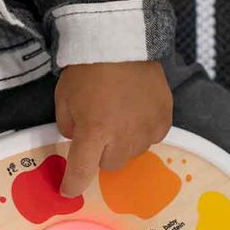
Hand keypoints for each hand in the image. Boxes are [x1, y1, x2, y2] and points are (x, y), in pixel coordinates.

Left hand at [55, 61, 172, 196]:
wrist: (122, 40)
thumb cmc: (87, 69)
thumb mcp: (64, 99)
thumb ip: (68, 126)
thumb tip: (78, 140)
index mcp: (94, 132)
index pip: (82, 172)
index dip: (73, 184)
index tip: (69, 190)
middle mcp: (124, 136)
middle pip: (110, 164)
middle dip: (101, 152)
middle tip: (99, 128)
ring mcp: (147, 129)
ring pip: (132, 153)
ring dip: (123, 142)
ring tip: (119, 114)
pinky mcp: (165, 121)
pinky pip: (151, 139)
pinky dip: (142, 131)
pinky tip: (136, 110)